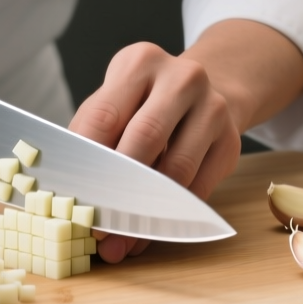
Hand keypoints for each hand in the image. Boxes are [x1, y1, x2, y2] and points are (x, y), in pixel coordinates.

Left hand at [69, 42, 243, 263]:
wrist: (198, 94)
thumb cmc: (141, 104)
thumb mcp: (112, 104)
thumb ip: (91, 142)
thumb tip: (71, 199)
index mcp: (139, 63)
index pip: (105, 115)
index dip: (87, 162)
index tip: (73, 200)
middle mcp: (181, 77)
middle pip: (145, 138)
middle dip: (119, 190)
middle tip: (100, 229)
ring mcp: (212, 107)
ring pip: (177, 167)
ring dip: (148, 211)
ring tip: (124, 240)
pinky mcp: (231, 140)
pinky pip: (200, 186)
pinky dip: (173, 214)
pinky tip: (153, 230)